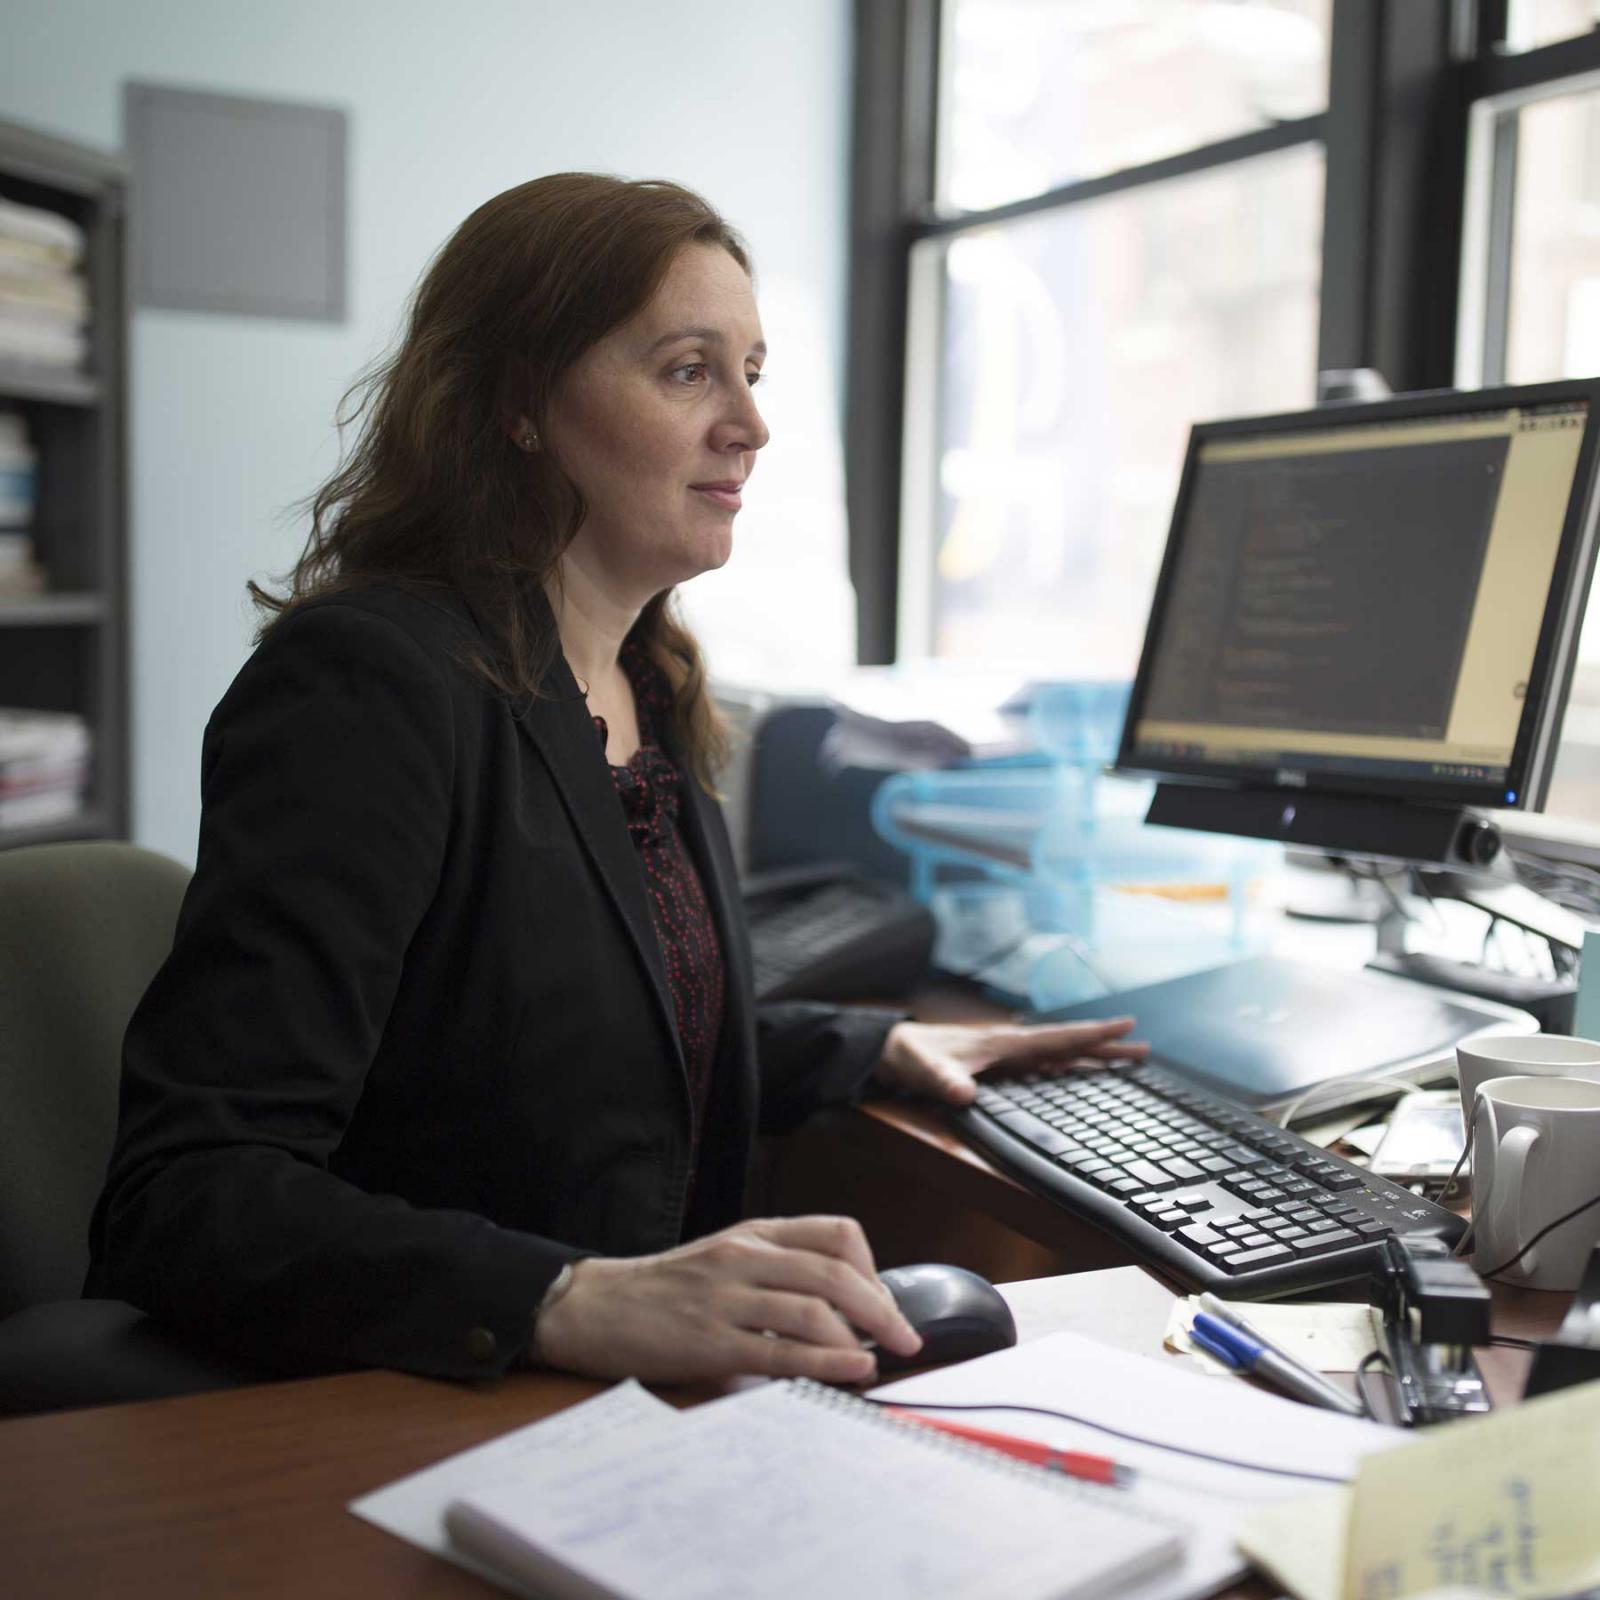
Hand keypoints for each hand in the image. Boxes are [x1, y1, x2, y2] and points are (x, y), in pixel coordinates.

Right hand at [531, 1215, 921, 1384]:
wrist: (596, 1305)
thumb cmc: (668, 1288)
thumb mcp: (727, 1257)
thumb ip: (779, 1268)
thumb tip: (846, 1302)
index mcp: (756, 1234)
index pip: (838, 1233)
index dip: (873, 1270)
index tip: (884, 1304)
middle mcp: (746, 1257)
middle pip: (836, 1273)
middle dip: (883, 1310)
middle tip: (906, 1340)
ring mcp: (727, 1298)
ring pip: (814, 1309)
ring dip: (860, 1338)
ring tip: (878, 1360)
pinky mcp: (709, 1342)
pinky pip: (781, 1351)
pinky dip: (827, 1361)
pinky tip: (852, 1370)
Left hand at [873, 1016, 1148, 1105]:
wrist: (888, 1049)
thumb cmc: (908, 1057)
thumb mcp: (924, 1071)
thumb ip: (944, 1082)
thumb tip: (963, 1095)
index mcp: (1003, 1042)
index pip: (1057, 1038)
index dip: (1092, 1034)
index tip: (1128, 1026)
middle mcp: (1010, 1044)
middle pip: (1067, 1044)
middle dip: (1104, 1045)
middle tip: (1143, 1048)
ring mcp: (1004, 1053)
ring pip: (1057, 1052)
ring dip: (1089, 1053)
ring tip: (1123, 1056)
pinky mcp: (996, 1063)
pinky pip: (1042, 1062)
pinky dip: (1065, 1063)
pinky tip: (1073, 1069)